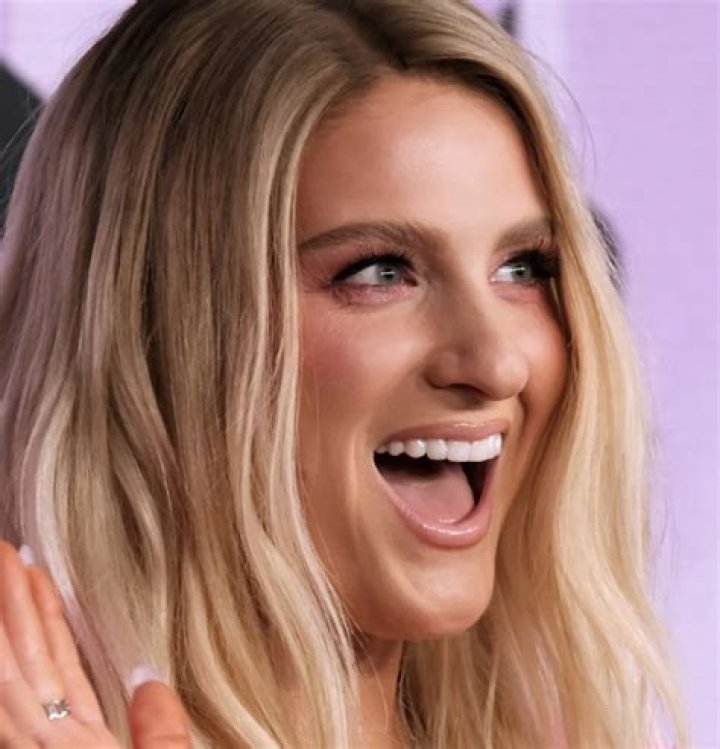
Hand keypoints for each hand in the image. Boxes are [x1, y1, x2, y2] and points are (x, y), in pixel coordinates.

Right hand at [0, 542, 191, 747]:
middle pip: (28, 661)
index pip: (62, 668)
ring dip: (2, 616)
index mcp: (86, 745)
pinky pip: (0, 705)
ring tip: (2, 560)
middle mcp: (51, 743)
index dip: (49, 619)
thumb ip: (160, 732)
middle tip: (8, 551)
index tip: (39, 577)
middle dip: (15, 604)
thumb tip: (150, 681)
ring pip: (7, 674)